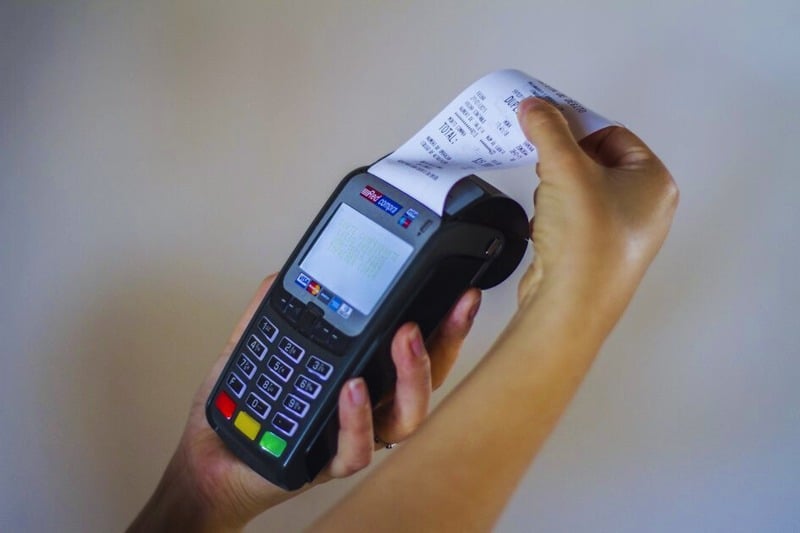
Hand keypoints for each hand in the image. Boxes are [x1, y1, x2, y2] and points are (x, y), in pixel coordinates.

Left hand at [128, 274, 479, 531]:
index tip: (459, 291)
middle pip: (425, 379)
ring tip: (402, 342)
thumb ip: (277, 310)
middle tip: (446, 309)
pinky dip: (358, 420)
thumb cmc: (246, 408)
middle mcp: (368, 406)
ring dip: (412, 378)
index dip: (444, 322)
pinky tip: (352, 390)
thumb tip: (289, 273)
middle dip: (445, 342)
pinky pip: (356, 449)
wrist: (213, 458)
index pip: (414, 347)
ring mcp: (351, 435)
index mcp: (362, 373)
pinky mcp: (326, 464)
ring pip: (405, 418)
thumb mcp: (259, 346)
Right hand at [515, 98, 677, 327]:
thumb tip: (535, 107)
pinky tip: (543, 223)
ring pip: (579, 189)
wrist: (569, 306)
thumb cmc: (586, 244)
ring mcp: (619, 232)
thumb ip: (548, 130)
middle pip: (595, 160)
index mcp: (654, 182)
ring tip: (547, 199)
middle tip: (541, 157)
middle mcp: (643, 207)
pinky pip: (570, 216)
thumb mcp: (565, 169)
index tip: (546, 120)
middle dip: (562, 160)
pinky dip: (552, 213)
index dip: (577, 126)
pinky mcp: (593, 251)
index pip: (613, 134)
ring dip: (555, 188)